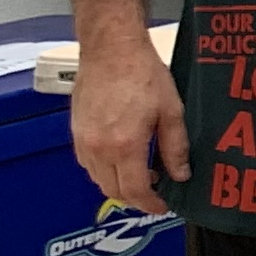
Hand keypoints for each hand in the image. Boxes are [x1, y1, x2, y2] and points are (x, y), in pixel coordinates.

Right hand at [67, 25, 187, 211]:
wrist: (110, 49)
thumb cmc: (143, 74)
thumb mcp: (171, 111)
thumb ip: (176, 148)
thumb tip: (181, 175)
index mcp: (123, 146)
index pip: (135, 191)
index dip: (150, 205)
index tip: (163, 206)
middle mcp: (97, 149)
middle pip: (113, 190)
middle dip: (135, 198)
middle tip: (157, 193)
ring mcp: (82, 140)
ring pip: (98, 179)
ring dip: (118, 185)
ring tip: (143, 176)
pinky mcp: (75, 131)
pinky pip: (88, 163)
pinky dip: (104, 170)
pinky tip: (122, 159)